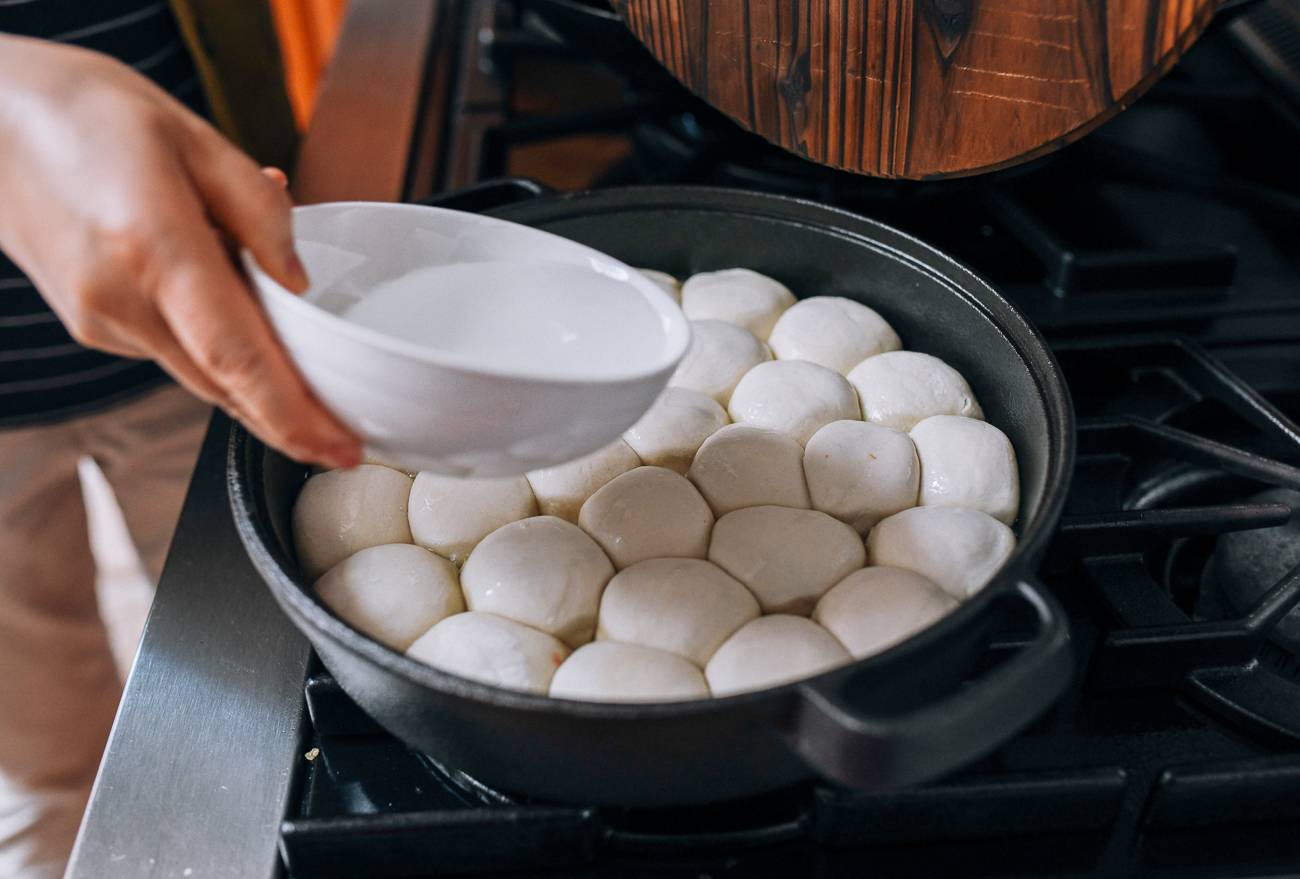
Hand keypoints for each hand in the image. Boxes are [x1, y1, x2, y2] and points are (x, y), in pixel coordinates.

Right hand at [0, 35, 360, 468]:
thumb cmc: (87, 114)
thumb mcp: (195, 137)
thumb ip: (259, 214)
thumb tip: (298, 284)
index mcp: (153, 247)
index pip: (237, 358)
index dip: (294, 416)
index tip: (340, 448)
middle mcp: (120, 300)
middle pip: (226, 384)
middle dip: (290, 416)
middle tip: (346, 432)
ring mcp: (99, 322)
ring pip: (204, 374)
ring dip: (254, 376)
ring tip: (293, 343)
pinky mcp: (93, 328)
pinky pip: (177, 351)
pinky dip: (215, 342)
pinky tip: (224, 298)